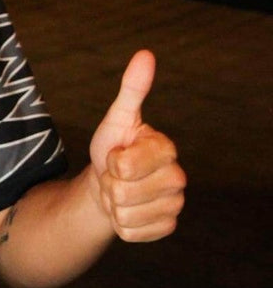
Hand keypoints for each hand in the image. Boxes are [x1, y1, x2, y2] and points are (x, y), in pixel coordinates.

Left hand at [89, 50, 185, 242]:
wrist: (109, 184)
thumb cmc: (113, 149)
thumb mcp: (116, 119)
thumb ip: (132, 90)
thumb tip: (145, 55)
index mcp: (166, 149)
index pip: (125, 164)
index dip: (111, 162)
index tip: (117, 154)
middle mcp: (177, 177)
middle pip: (124, 193)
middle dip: (110, 185)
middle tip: (117, 176)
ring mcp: (174, 205)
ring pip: (126, 215)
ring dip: (113, 205)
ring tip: (120, 192)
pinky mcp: (166, 227)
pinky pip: (130, 233)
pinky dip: (119, 224)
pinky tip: (127, 211)